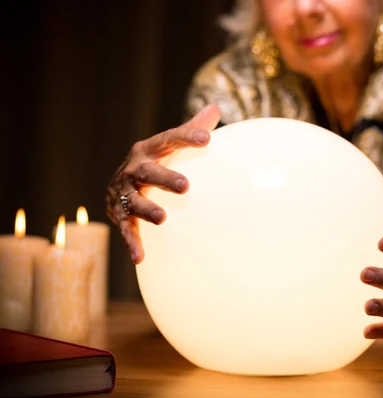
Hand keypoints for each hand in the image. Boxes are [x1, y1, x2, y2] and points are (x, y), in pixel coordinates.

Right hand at [106, 105, 220, 263]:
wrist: (121, 182)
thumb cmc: (157, 161)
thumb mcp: (170, 144)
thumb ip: (193, 129)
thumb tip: (217, 108)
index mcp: (149, 149)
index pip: (170, 140)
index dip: (187, 138)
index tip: (207, 139)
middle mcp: (133, 169)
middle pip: (148, 172)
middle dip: (165, 178)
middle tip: (185, 186)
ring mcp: (124, 193)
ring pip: (133, 201)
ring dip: (147, 210)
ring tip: (163, 218)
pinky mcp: (118, 215)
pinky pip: (125, 229)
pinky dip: (132, 243)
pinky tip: (140, 257)